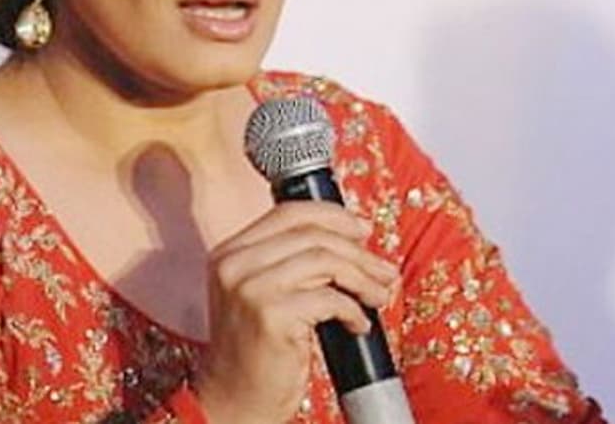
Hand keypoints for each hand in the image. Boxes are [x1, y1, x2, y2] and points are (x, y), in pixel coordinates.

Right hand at [194, 202, 399, 423]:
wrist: (232, 403)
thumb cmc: (255, 353)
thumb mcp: (262, 295)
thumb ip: (291, 263)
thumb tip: (352, 239)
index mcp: (230, 253)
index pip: (289, 213)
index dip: (334, 216)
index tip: (364, 230)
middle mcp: (234, 264)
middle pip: (313, 235)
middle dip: (359, 252)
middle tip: (385, 271)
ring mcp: (250, 288)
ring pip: (326, 261)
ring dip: (363, 279)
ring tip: (378, 296)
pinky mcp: (270, 315)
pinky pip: (330, 299)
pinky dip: (353, 310)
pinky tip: (358, 325)